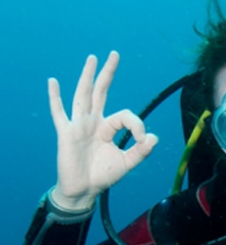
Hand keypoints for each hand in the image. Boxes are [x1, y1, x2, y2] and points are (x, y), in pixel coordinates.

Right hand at [49, 51, 157, 210]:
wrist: (84, 190)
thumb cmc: (103, 175)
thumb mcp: (127, 163)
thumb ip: (141, 151)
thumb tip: (154, 137)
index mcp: (108, 127)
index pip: (125, 116)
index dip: (137, 125)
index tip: (142, 140)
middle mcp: (93, 122)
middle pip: (101, 92)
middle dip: (108, 73)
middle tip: (114, 54)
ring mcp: (79, 126)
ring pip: (84, 96)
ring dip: (87, 76)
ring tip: (92, 58)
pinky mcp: (66, 134)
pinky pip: (59, 113)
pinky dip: (55, 98)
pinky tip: (52, 82)